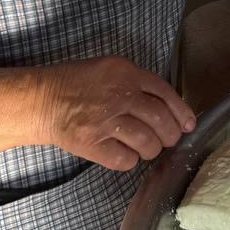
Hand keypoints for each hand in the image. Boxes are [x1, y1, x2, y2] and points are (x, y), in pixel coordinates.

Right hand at [37, 56, 195, 170]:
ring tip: (146, 148)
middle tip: (167, 140)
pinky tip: (124, 154)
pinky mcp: (91, 143)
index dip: (181, 111)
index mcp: (125, 73)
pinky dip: (129, 160)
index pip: (164, 93)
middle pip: (160, 120)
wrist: (41, 99)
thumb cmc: (76, 83)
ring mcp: (105, 121)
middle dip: (170, 135)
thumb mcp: (109, 69)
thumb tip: (167, 107)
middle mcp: (119, 95)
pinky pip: (125, 160)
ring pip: (147, 142)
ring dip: (152, 149)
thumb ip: (136, 83)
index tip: (188, 125)